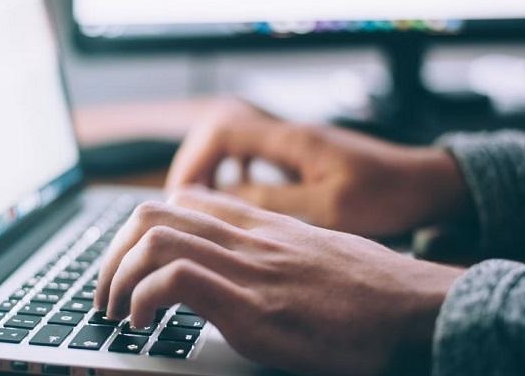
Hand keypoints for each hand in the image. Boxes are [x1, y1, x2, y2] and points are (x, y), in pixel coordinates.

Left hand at [95, 188, 463, 375]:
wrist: (418, 310)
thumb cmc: (374, 290)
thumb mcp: (317, 255)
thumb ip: (276, 252)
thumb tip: (250, 268)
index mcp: (262, 226)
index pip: (184, 201)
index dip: (143, 228)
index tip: (132, 262)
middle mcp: (248, 238)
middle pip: (154, 213)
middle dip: (113, 253)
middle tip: (107, 291)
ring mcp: (249, 268)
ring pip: (154, 238)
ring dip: (117, 276)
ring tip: (115, 311)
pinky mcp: (253, 306)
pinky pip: (175, 280)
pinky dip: (143, 299)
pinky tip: (143, 323)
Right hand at [166, 101, 470, 235]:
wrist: (427, 184)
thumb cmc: (387, 195)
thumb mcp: (329, 208)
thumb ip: (275, 201)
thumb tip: (224, 200)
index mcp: (292, 139)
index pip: (223, 131)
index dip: (194, 160)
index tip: (182, 195)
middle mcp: (289, 134)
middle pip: (220, 131)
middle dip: (196, 164)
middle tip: (184, 202)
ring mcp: (295, 143)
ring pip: (235, 143)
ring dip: (214, 168)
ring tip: (202, 202)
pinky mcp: (303, 156)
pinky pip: (254, 156)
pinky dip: (236, 173)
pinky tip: (238, 197)